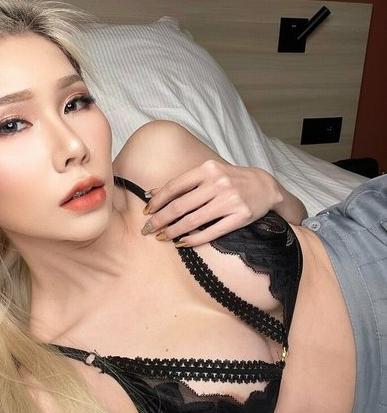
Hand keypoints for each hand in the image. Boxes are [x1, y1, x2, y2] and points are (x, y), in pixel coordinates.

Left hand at [141, 160, 305, 246]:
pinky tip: (183, 242)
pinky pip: (212, 232)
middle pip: (180, 206)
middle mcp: (218, 183)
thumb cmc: (231, 179)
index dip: (158, 201)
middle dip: (160, 219)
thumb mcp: (208, 174)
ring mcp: (230, 200)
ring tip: (162, 237)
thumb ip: (182, 183)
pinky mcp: (240, 217)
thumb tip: (151, 193)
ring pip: (193, 220)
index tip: (146, 212)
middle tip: (148, 229)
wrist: (265, 186)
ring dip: (173, 231)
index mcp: (208, 169)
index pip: (175, 186)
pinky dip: (194, 239)